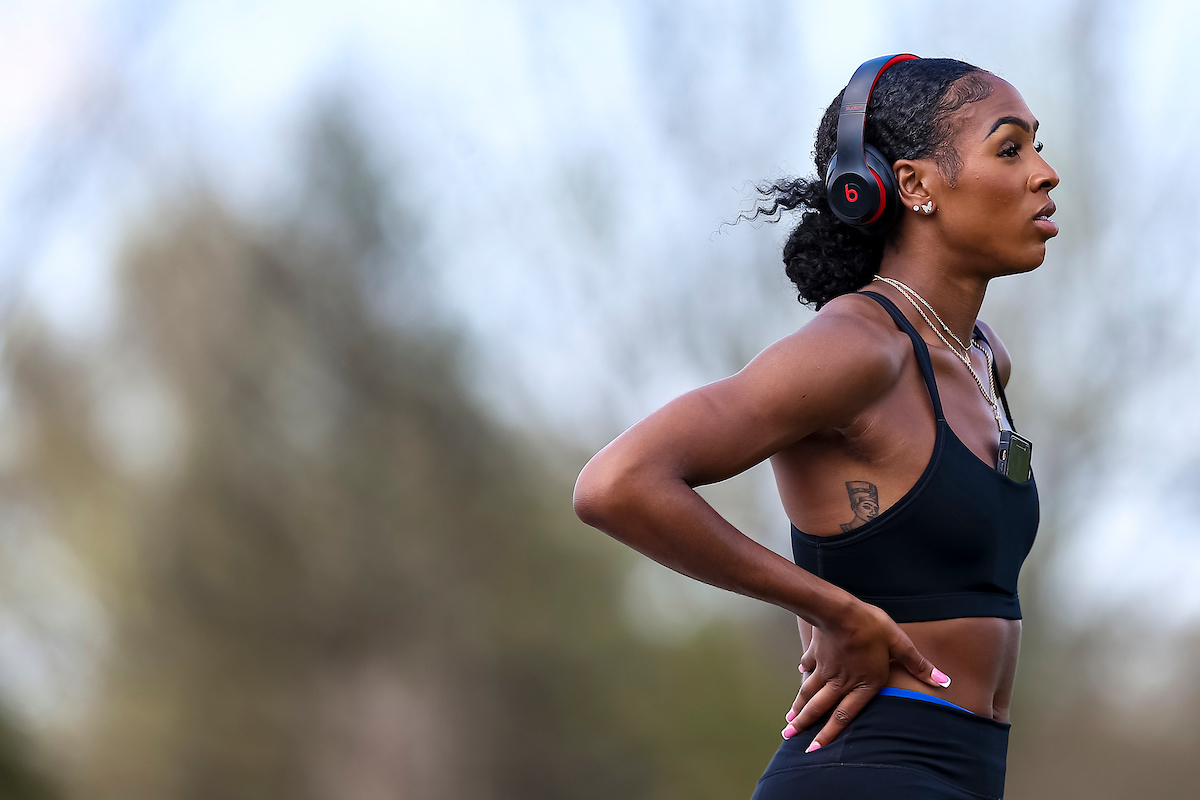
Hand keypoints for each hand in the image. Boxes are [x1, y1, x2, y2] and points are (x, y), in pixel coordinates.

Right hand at [781, 602, 950, 750]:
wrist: (838, 610)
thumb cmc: (870, 626)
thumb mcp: (898, 643)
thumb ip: (918, 664)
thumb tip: (944, 681)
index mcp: (863, 683)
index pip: (845, 715)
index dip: (830, 734)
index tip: (815, 748)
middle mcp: (840, 681)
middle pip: (820, 707)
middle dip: (806, 724)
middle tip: (790, 736)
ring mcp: (825, 668)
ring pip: (809, 692)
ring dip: (799, 707)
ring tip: (788, 720)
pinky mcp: (815, 653)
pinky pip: (808, 666)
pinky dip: (803, 673)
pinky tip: (800, 674)